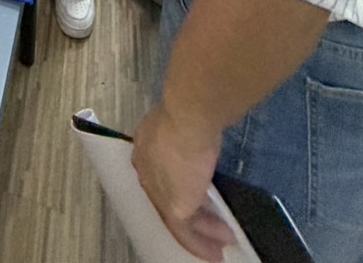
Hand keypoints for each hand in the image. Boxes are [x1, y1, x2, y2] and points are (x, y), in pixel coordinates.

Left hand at [131, 104, 232, 261]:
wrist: (188, 118)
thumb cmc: (189, 113)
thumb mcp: (182, 123)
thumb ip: (184, 136)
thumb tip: (199, 138)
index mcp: (144, 147)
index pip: (156, 173)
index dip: (171, 185)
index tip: (188, 193)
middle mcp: (146, 172)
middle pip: (165, 198)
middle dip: (187, 213)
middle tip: (203, 225)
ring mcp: (158, 191)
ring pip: (178, 219)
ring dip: (202, 232)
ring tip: (218, 244)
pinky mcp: (175, 207)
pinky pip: (186, 233)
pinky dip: (201, 244)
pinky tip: (215, 252)